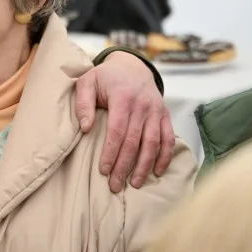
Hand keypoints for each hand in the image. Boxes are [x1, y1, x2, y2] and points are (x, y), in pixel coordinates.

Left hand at [74, 51, 174, 192]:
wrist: (132, 66)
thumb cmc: (106, 78)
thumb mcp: (87, 82)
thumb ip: (83, 103)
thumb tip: (85, 128)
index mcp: (123, 97)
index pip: (117, 131)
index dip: (111, 153)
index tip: (103, 170)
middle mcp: (143, 105)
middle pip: (134, 142)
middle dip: (124, 166)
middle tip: (115, 185)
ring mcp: (156, 110)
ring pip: (153, 143)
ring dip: (144, 166)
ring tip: (135, 184)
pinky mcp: (165, 115)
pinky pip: (168, 138)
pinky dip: (165, 156)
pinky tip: (157, 171)